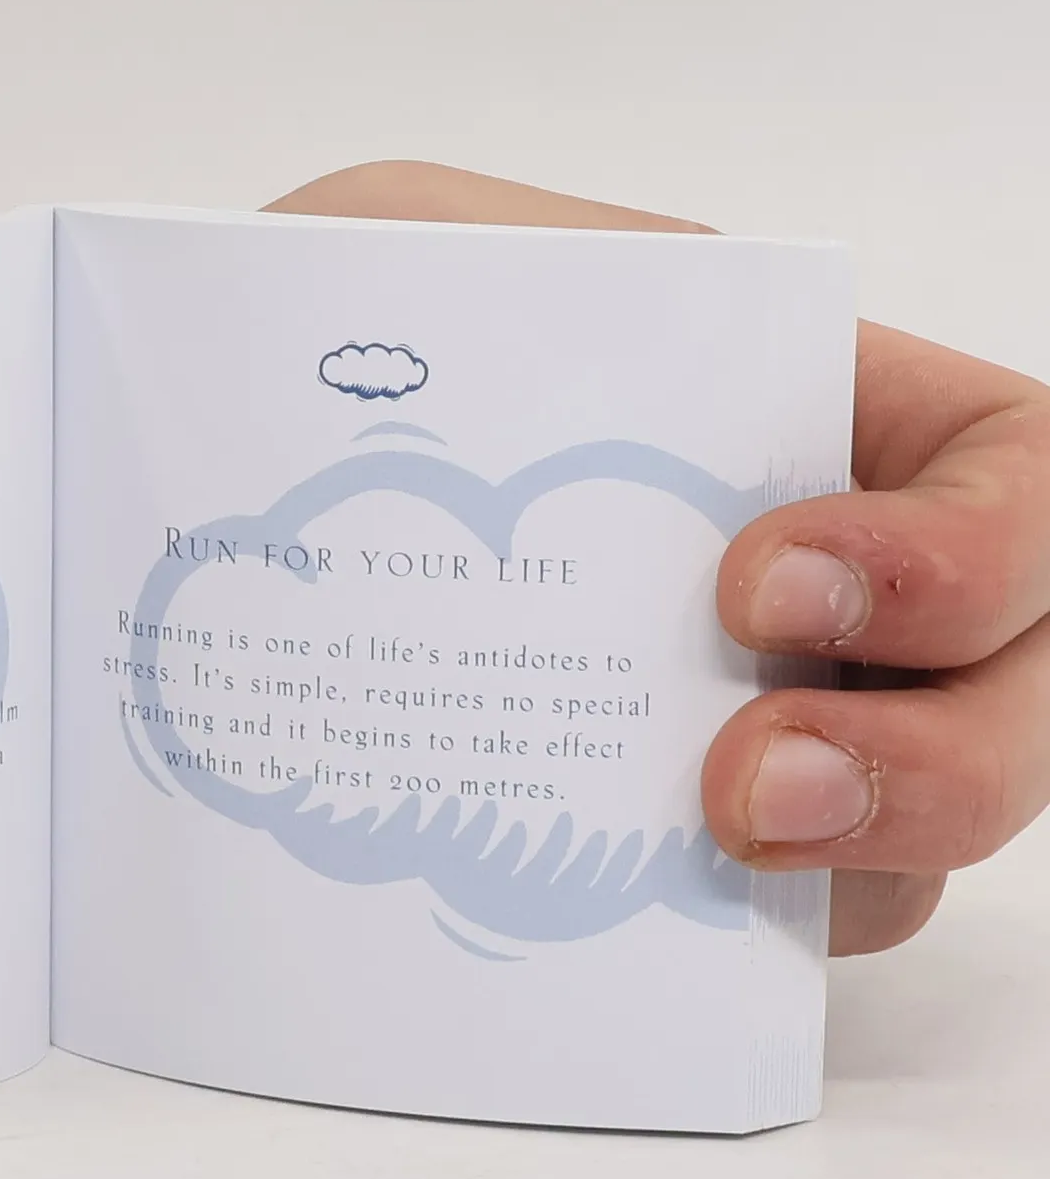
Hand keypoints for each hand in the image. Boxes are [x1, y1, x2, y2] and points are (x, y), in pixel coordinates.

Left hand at [269, 162, 1049, 955]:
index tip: (757, 592)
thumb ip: (517, 258)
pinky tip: (612, 923)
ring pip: (919, 824)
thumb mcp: (405, 238)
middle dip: (939, 757)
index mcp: (796, 406)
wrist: (208, 473)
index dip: (963, 551)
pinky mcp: (673, 836)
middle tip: (747, 785)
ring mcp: (760, 709)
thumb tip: (625, 325)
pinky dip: (740, 940)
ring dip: (861, 865)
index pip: (1010, 469)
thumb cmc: (324, 345)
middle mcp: (819, 572)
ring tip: (699, 853)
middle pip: (1018, 683)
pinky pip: (781, 917)